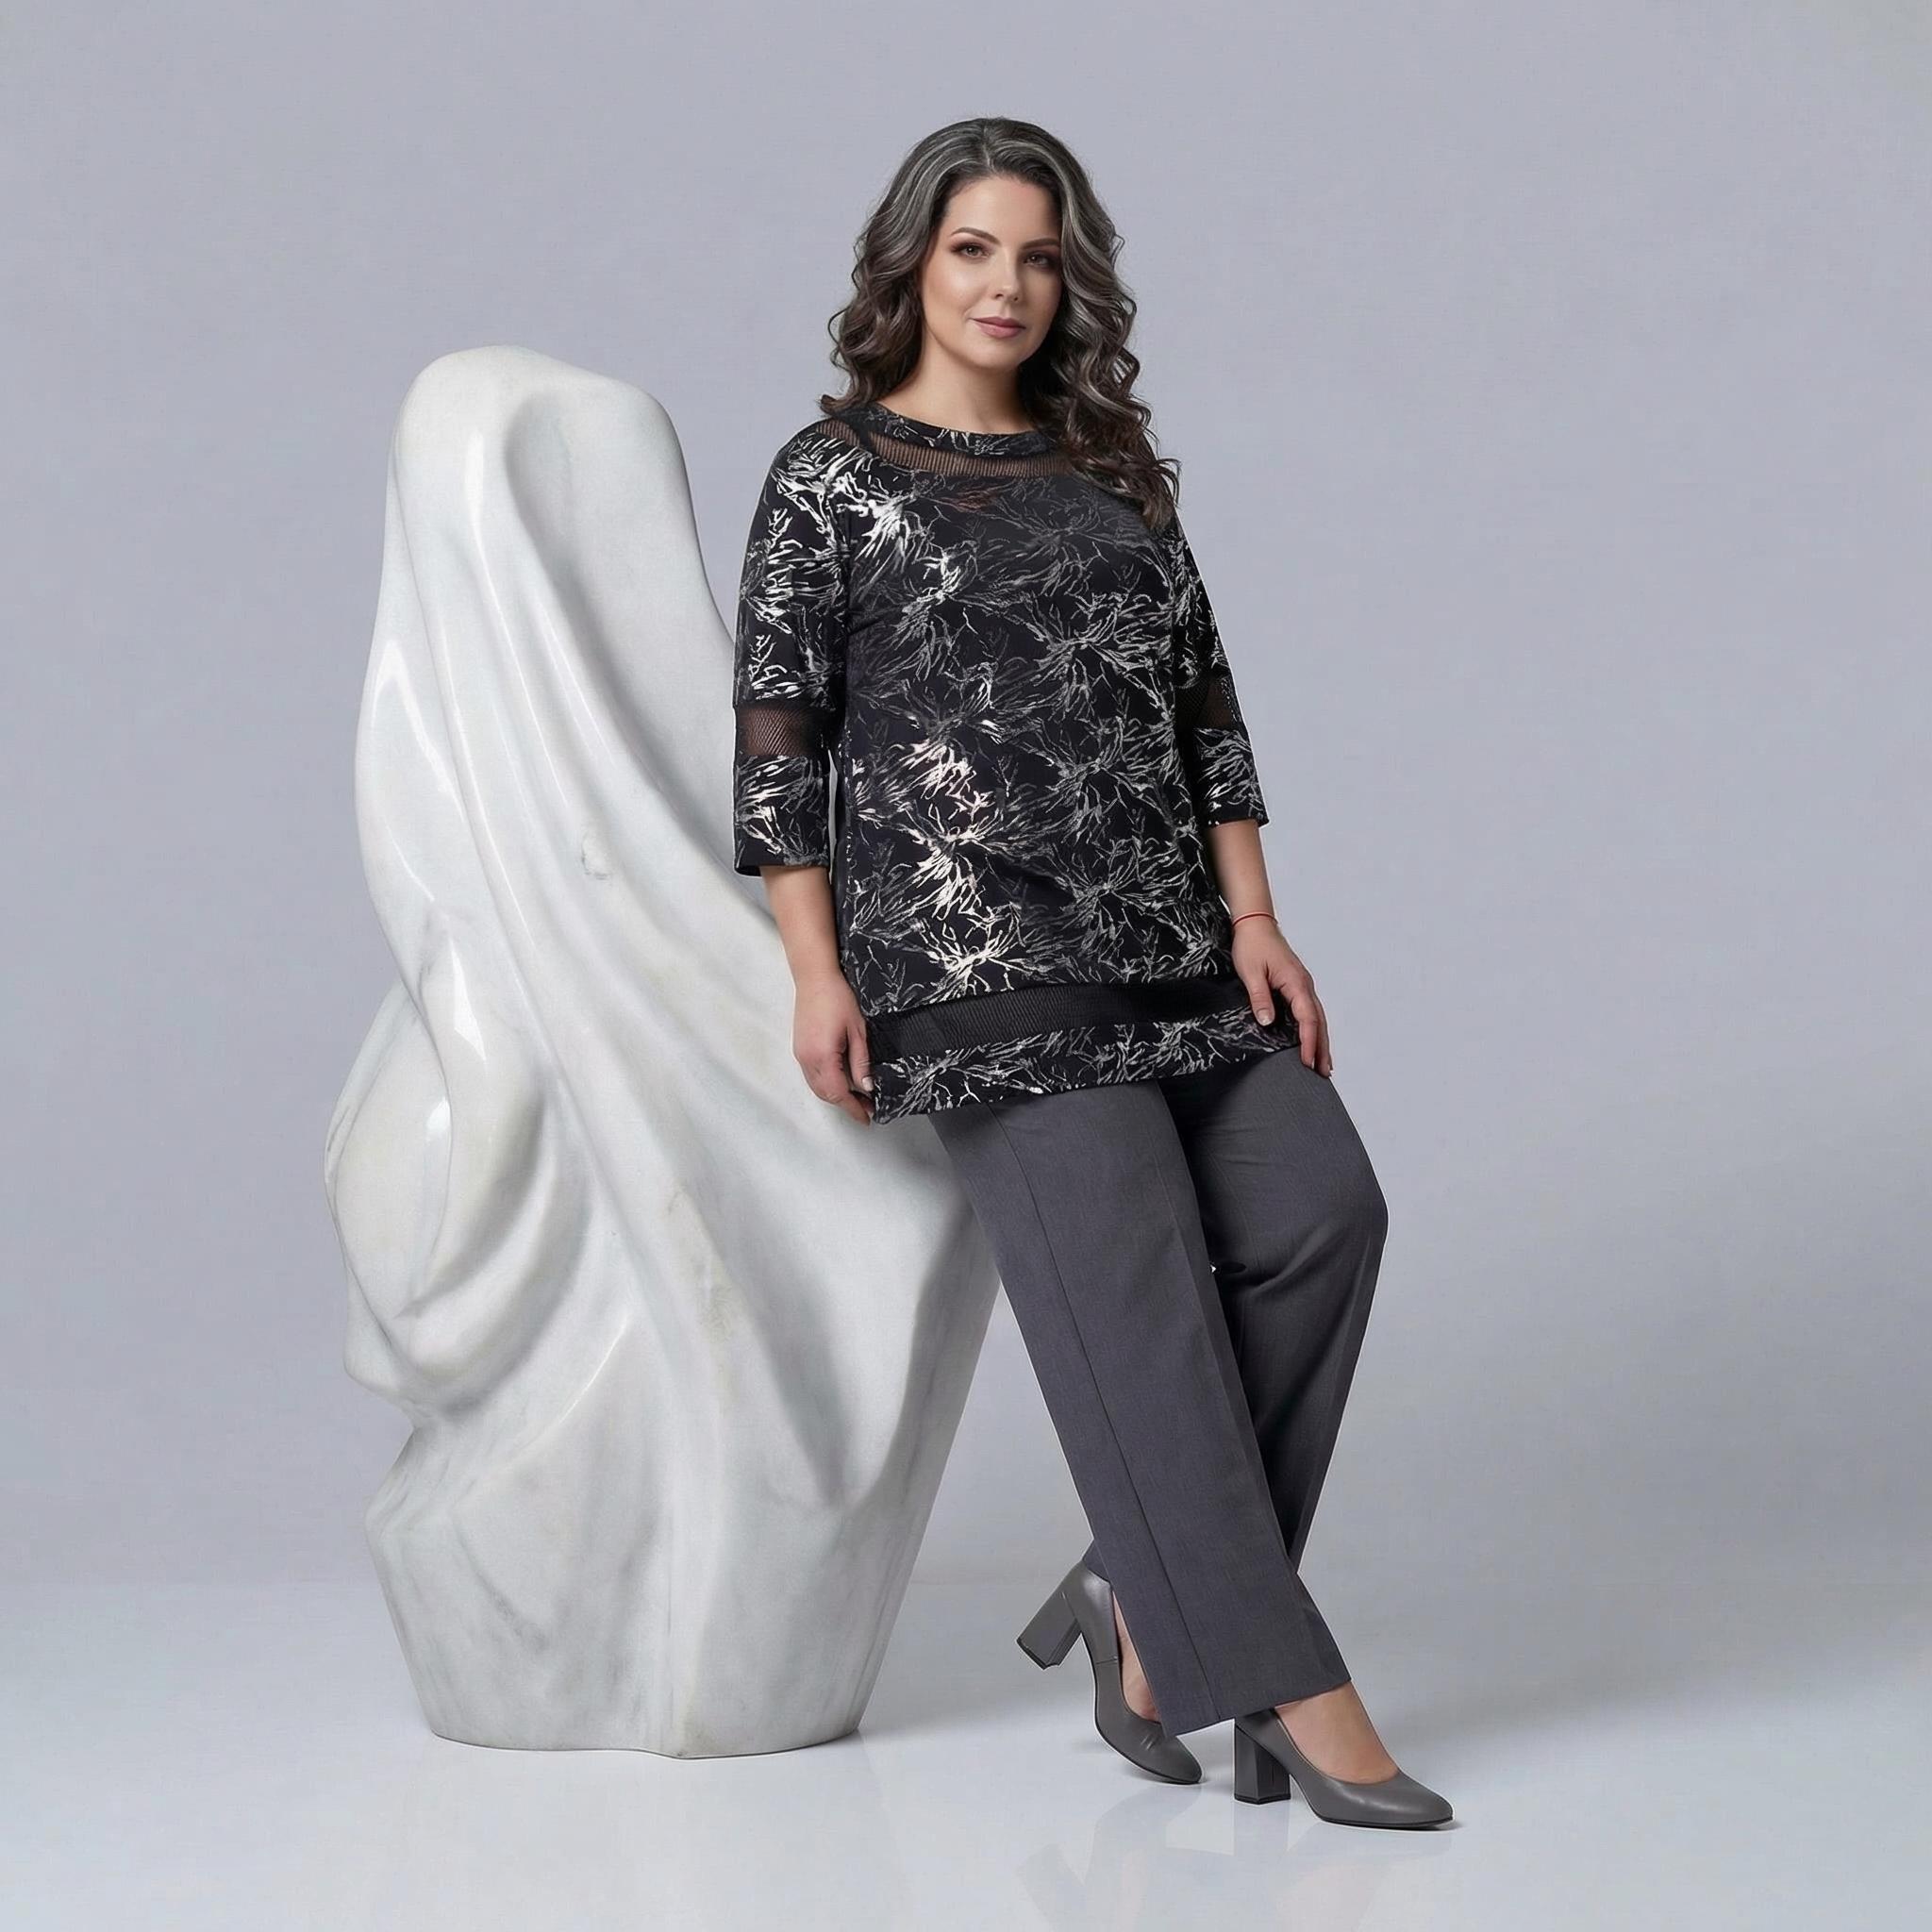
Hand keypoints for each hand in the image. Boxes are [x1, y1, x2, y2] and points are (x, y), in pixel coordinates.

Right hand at [794, 972, 875, 1122]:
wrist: (815, 977)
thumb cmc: (837, 997)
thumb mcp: (858, 1031)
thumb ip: (861, 1062)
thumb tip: (867, 1087)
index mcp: (822, 1056)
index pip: (838, 1093)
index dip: (854, 1108)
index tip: (867, 1117)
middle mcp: (806, 1059)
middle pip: (825, 1094)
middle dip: (846, 1104)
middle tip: (867, 1107)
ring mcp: (800, 1054)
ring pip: (817, 1087)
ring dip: (835, 1095)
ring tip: (857, 1096)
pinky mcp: (799, 1048)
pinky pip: (811, 1076)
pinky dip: (826, 1084)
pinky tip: (841, 1080)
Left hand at [1231, 915, 1332, 1077]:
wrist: (1255, 924)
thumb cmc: (1252, 945)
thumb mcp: (1251, 972)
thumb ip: (1260, 997)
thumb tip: (1268, 1022)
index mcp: (1296, 982)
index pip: (1307, 1018)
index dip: (1309, 1042)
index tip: (1308, 1062)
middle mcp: (1305, 985)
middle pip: (1319, 1021)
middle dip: (1322, 1048)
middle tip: (1324, 1073)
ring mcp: (1303, 985)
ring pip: (1317, 1017)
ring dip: (1322, 1040)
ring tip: (1324, 1065)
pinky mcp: (1297, 985)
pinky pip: (1310, 1011)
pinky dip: (1315, 1028)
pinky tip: (1314, 1039)